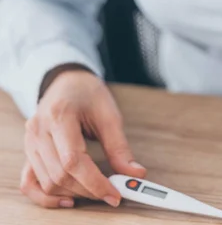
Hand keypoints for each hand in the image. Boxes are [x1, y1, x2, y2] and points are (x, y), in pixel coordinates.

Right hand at [21, 70, 145, 208]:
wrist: (67, 80)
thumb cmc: (87, 92)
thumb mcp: (108, 113)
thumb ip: (120, 146)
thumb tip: (135, 174)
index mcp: (59, 115)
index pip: (72, 160)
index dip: (94, 182)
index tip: (114, 193)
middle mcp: (39, 130)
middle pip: (59, 175)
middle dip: (87, 190)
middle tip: (111, 192)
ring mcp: (30, 141)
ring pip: (47, 182)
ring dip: (72, 193)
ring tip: (95, 190)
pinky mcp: (29, 150)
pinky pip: (29, 183)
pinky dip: (46, 197)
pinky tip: (67, 199)